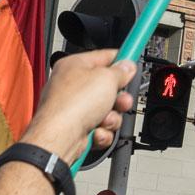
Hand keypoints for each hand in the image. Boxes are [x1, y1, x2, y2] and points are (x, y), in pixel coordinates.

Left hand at [21, 51, 136, 158]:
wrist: (60, 138)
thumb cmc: (72, 105)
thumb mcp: (107, 78)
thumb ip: (121, 71)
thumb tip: (127, 66)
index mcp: (75, 66)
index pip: (104, 57)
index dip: (121, 59)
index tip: (134, 58)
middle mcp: (72, 86)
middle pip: (108, 87)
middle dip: (119, 97)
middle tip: (122, 99)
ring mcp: (74, 108)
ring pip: (107, 110)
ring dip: (112, 117)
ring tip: (105, 119)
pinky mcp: (77, 127)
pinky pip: (100, 127)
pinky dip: (102, 131)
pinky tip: (96, 130)